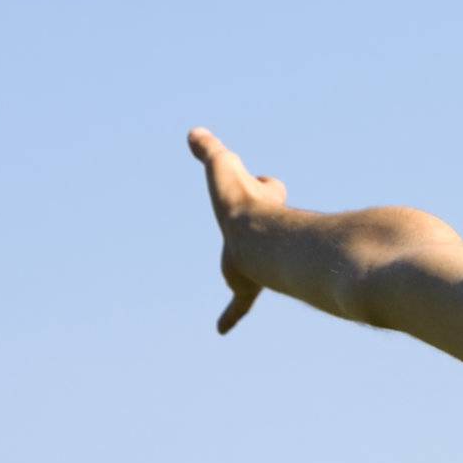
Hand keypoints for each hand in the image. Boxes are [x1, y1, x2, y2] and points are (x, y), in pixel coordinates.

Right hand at [187, 127, 288, 334]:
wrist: (257, 238)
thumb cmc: (242, 201)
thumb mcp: (221, 166)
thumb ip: (208, 149)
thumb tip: (194, 132)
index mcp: (259, 206)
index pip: (268, 188)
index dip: (264, 188)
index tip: (266, 188)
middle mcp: (262, 234)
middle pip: (267, 230)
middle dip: (263, 228)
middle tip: (252, 232)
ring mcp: (253, 261)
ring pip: (253, 268)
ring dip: (248, 273)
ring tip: (244, 274)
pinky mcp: (245, 285)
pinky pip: (238, 305)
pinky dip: (230, 316)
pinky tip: (222, 329)